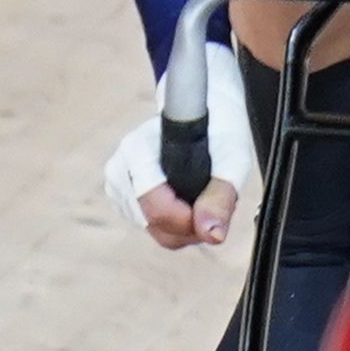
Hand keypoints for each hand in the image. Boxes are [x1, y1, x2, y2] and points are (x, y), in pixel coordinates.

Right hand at [99, 41, 259, 251]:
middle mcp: (120, 170)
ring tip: (203, 195)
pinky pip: (152, 227)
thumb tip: (212, 235)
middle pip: (153, 225)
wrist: (207, 115)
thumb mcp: (231, 160)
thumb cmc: (219, 131)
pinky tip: (189, 199)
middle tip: (214, 203)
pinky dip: (175, 222)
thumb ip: (220, 198)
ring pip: (154, 230)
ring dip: (184, 224)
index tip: (212, 211)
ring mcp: (118, 186)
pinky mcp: (123, 198)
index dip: (189, 220)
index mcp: (137, 152)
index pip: (155, 208)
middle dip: (189, 225)